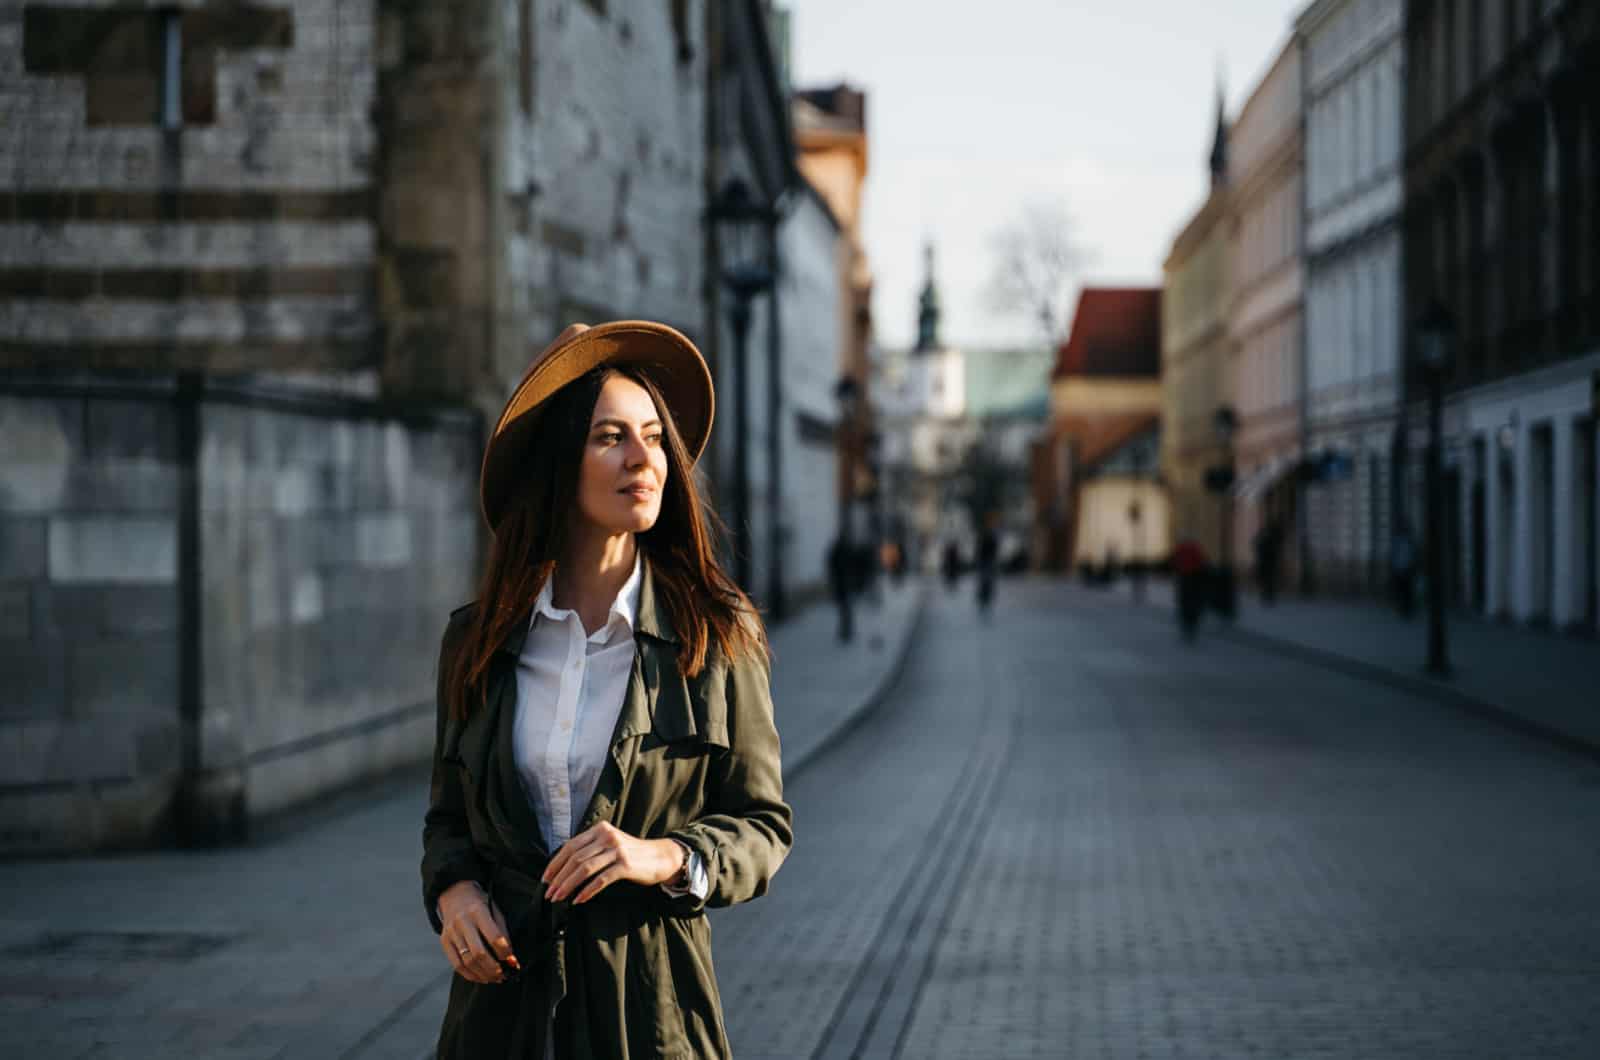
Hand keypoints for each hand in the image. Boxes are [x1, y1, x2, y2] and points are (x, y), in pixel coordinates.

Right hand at [438, 880, 519, 984]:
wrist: (454, 894)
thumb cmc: (479, 903)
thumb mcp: (494, 909)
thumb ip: (502, 932)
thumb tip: (510, 957)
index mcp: (478, 911)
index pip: (493, 936)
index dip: (504, 951)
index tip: (512, 960)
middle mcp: (462, 922)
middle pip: (478, 953)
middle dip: (493, 968)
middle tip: (504, 975)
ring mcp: (451, 933)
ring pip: (467, 962)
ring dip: (483, 974)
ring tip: (495, 978)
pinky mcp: (444, 942)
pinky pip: (456, 965)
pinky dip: (470, 975)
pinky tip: (481, 978)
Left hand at [541, 821, 685, 904]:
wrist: (660, 857)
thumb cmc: (631, 854)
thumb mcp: (610, 844)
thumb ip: (591, 849)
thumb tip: (563, 868)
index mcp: (600, 830)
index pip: (570, 846)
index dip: (555, 864)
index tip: (545, 879)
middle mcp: (607, 836)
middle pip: (575, 858)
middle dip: (559, 878)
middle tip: (549, 894)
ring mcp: (617, 850)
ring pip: (585, 869)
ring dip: (568, 886)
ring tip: (558, 899)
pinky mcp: (626, 865)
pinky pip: (601, 879)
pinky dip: (587, 891)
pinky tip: (579, 900)